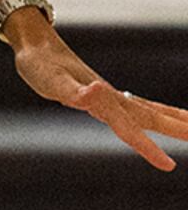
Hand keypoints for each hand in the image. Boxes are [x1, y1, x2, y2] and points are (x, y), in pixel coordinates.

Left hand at [10, 20, 187, 170]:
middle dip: (179, 129)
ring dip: (173, 120)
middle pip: (152, 118)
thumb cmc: (40, 65)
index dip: (149, 148)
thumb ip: (73, 90)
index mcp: (104, 101)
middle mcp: (112, 99)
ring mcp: (110, 96)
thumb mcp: (52, 81)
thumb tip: (95, 92)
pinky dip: (154, 114)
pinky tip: (158, 118)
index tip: (170, 166)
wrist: (36, 44)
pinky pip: (136, 109)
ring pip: (149, 111)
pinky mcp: (104, 94)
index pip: (130, 130)